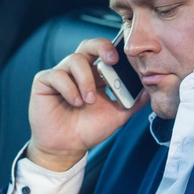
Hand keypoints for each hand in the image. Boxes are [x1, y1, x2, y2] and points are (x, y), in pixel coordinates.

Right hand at [26, 38, 148, 171]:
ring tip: (89, 101)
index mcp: (96, 74)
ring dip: (86, 80)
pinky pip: (57, 74)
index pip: (105, 52)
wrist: (68, 148)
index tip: (126, 58)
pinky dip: (69, 88)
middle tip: (112, 60)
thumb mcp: (117, 115)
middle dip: (102, 47)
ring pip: (75, 60)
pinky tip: (75, 102)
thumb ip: (133, 102)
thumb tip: (149, 89)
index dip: (115, 50)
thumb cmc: (89, 129)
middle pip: (89, 45)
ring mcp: (61, 74)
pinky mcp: (44, 81)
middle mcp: (79, 70)